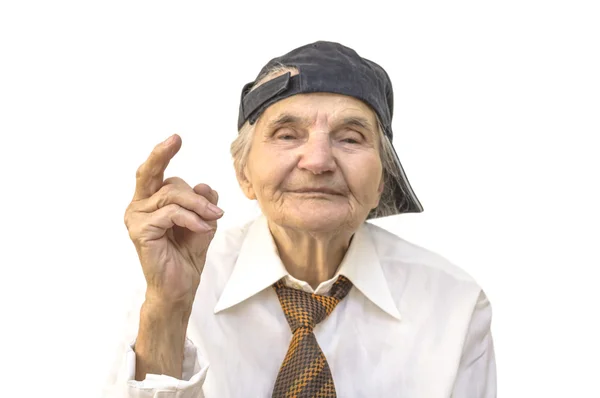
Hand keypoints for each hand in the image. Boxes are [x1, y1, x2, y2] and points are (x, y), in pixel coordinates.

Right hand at [124, 134, 222, 308]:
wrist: (178, 286)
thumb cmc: (186, 254)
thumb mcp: (202, 221)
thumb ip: (202, 201)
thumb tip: (203, 185)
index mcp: (149, 202)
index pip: (154, 172)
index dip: (162, 153)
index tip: (176, 138)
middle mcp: (138, 207)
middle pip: (152, 174)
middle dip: (163, 155)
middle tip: (179, 144)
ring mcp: (135, 218)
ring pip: (170, 194)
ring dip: (198, 204)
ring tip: (213, 216)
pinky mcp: (140, 231)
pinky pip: (171, 213)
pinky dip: (192, 218)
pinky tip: (202, 228)